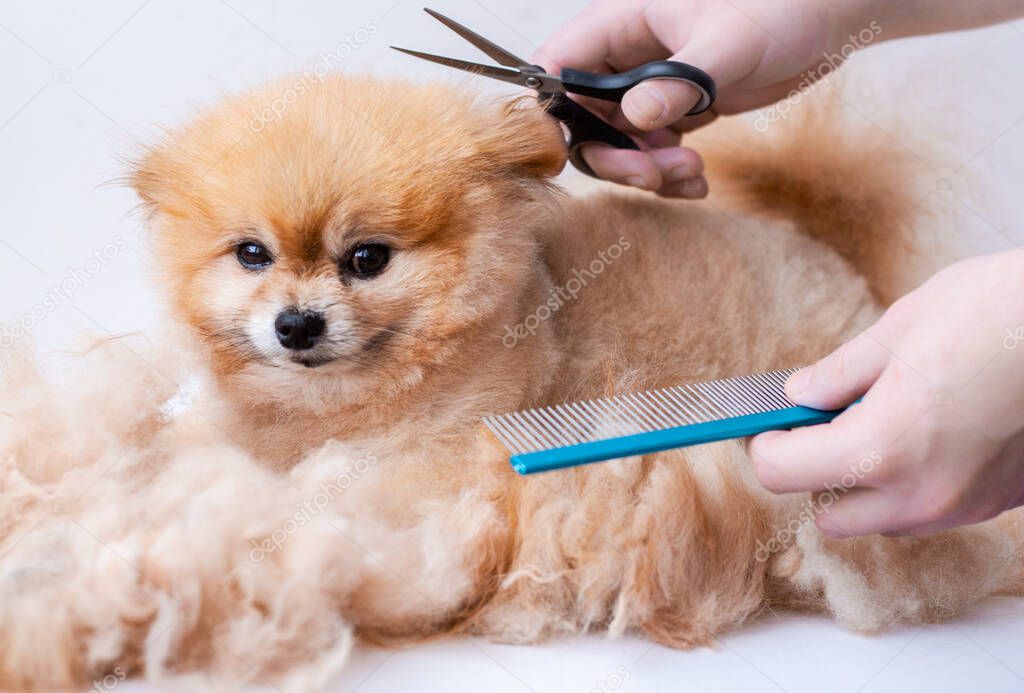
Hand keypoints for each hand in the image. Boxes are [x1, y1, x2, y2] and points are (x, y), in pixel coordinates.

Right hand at [535, 0, 874, 195]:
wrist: (828, 20)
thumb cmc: (781, 7)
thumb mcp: (728, 44)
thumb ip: (679, 82)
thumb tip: (637, 115)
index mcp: (621, 22)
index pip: (558, 65)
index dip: (550, 110)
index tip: (567, 151)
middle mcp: (626, 56)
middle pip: (584, 118)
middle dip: (613, 156)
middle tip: (651, 175)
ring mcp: (650, 86)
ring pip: (619, 143)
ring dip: (646, 171)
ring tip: (690, 173)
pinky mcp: (677, 109)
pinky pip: (653, 152)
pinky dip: (669, 175)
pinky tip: (698, 182)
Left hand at [749, 251, 1023, 536]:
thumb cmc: (1000, 313)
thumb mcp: (900, 329)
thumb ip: (838, 374)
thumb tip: (799, 395)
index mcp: (882, 446)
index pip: (782, 474)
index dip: (765, 445)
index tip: (766, 425)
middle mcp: (921, 492)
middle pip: (828, 513)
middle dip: (814, 472)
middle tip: (822, 424)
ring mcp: (964, 505)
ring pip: (882, 520)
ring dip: (864, 484)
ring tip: (882, 421)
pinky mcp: (997, 502)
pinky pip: (931, 510)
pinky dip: (913, 483)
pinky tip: (929, 433)